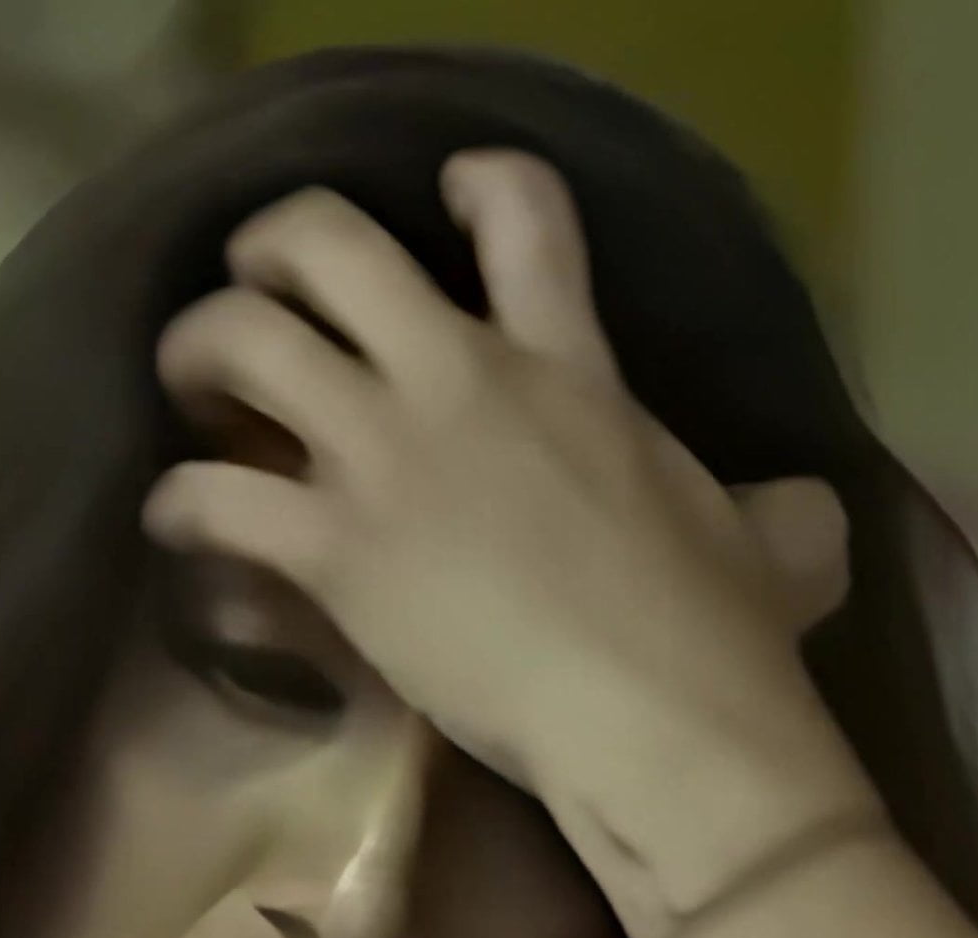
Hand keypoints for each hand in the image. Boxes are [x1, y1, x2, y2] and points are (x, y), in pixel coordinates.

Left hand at [142, 152, 857, 820]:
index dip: (472, 182)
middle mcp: (459, 378)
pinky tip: (179, 525)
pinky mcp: (332, 547)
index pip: (519, 211)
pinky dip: (178, 505)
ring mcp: (385, 456)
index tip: (441, 194)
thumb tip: (799, 517)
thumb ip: (770, 502)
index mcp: (567, 361)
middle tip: (252, 294)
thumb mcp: (775, 536)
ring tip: (189, 392)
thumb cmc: (721, 632)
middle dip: (269, 252)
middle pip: (325, 244)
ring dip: (197, 353)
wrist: (655, 716)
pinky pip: (210, 496)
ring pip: (241, 343)